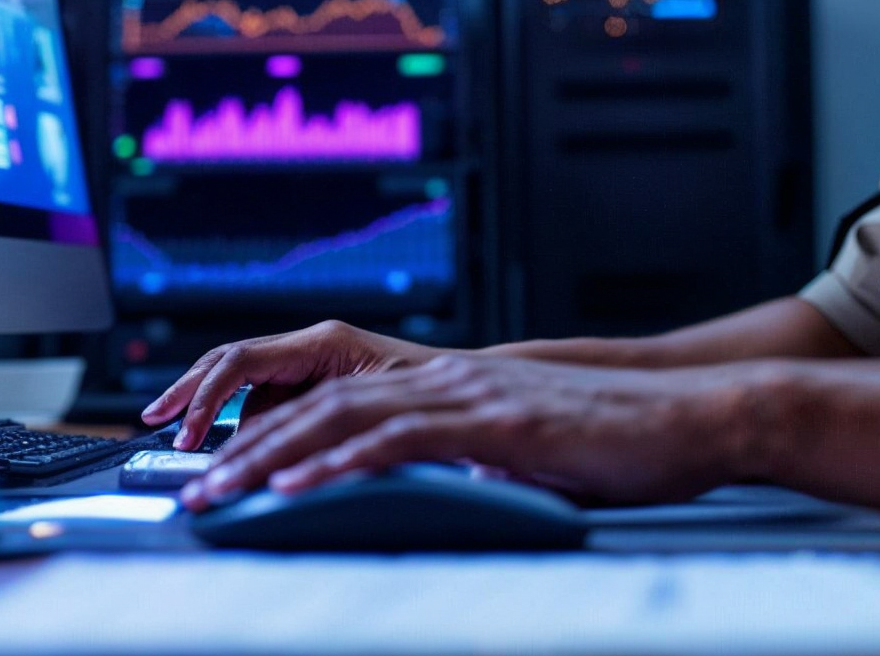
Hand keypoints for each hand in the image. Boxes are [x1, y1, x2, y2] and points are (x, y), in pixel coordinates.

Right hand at [140, 320, 437, 448]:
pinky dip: (245, 426)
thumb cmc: (453, 397)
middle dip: (190, 398)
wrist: (492, 392)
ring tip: (191, 452)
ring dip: (214, 417)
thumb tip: (284, 451)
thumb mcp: (393, 413)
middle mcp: (317, 349)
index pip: (242, 360)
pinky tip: (235, 455)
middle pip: (230, 365)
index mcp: (327, 344)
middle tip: (157, 431)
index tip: (184, 435)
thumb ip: (337, 428)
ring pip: (245, 386)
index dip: (205, 396)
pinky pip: (269, 402)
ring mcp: (318, 366)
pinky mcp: (324, 387)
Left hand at [180, 351, 759, 507]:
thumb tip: (432, 497)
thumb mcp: (526, 459)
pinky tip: (298, 489)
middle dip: (240, 443)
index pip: (335, 398)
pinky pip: (397, 443)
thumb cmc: (620, 446)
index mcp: (446, 388)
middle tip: (186, 487)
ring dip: (268, 457)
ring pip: (341, 418)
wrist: (693, 419)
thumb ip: (472, 467)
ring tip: (217, 493)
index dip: (266, 424)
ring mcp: (467, 397)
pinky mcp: (494, 424)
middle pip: (317, 404)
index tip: (212, 460)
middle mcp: (445, 381)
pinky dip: (339, 466)